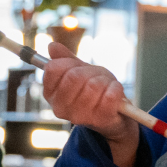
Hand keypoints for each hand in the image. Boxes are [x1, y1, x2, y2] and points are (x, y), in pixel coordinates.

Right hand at [41, 43, 139, 166]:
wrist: (114, 114)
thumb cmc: (94, 90)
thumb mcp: (79, 71)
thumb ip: (65, 59)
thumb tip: (52, 46)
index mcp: (51, 94)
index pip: (53, 68)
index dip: (69, 62)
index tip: (79, 68)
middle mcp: (60, 108)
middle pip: (73, 76)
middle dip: (90, 71)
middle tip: (96, 77)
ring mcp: (79, 116)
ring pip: (93, 85)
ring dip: (104, 80)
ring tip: (106, 87)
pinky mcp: (99, 120)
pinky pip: (110, 95)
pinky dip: (116, 89)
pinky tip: (115, 93)